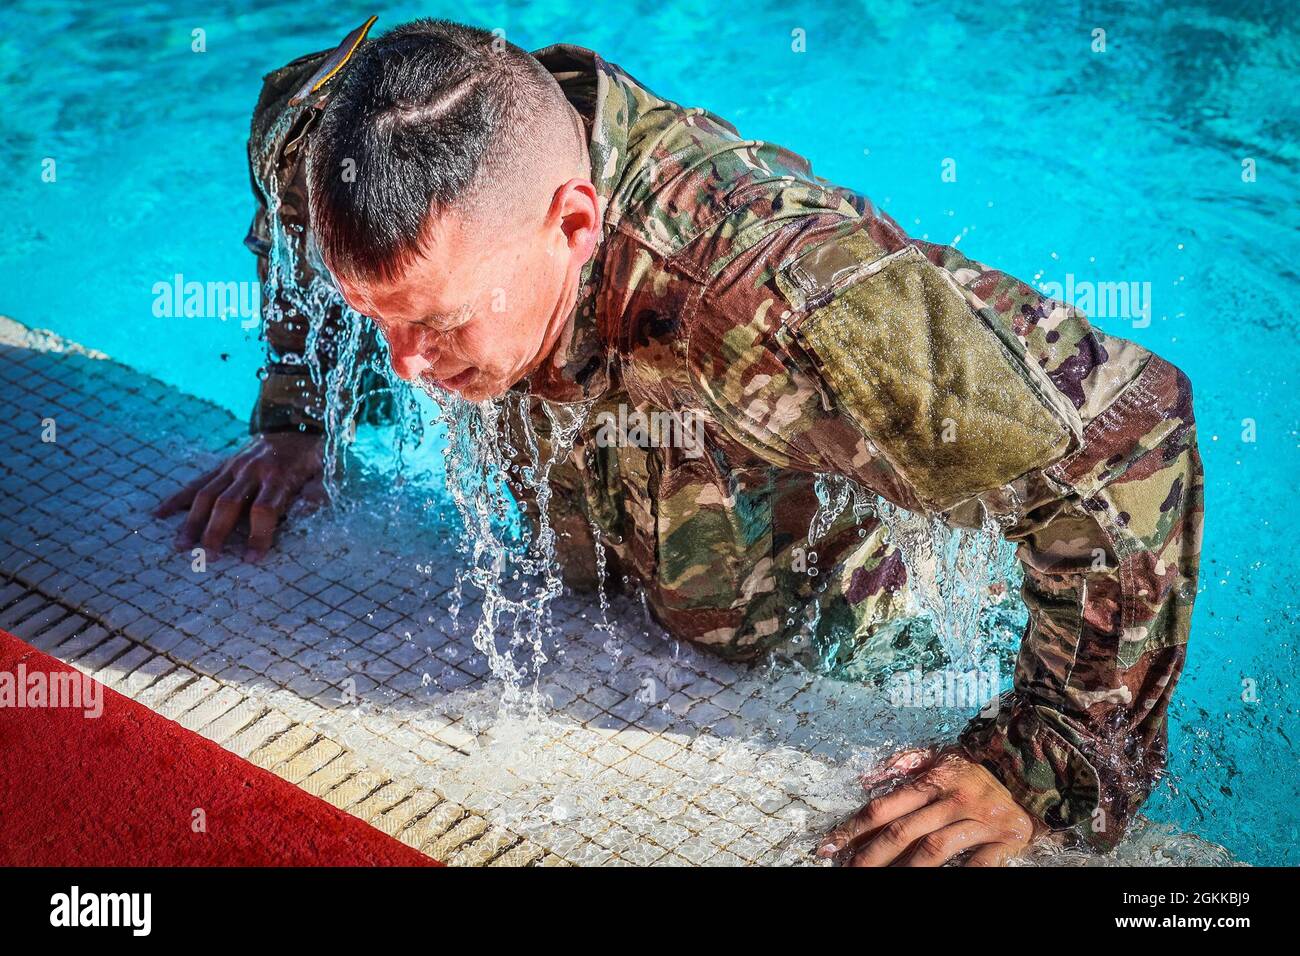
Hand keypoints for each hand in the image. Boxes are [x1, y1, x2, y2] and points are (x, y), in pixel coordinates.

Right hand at [154, 432, 324, 561]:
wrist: (297, 422)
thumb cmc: (314, 457)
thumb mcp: (328, 473)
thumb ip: (318, 494)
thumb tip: (306, 514)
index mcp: (279, 475)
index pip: (265, 509)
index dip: (258, 535)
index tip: (252, 559)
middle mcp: (252, 470)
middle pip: (229, 503)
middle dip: (217, 531)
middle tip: (209, 557)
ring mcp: (234, 466)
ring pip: (207, 494)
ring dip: (192, 520)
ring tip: (181, 546)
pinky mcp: (223, 465)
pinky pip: (198, 482)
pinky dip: (178, 498)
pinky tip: (160, 513)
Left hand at [817, 747, 1042, 866]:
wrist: (1036, 765)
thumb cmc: (980, 765)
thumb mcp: (941, 755)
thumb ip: (905, 763)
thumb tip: (867, 779)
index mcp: (934, 780)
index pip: (885, 806)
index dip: (855, 827)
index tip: (831, 845)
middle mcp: (952, 799)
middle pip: (903, 831)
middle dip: (871, 855)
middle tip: (848, 871)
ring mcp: (977, 820)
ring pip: (933, 849)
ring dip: (905, 870)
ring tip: (881, 882)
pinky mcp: (1004, 838)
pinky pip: (977, 864)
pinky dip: (959, 875)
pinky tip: (936, 885)